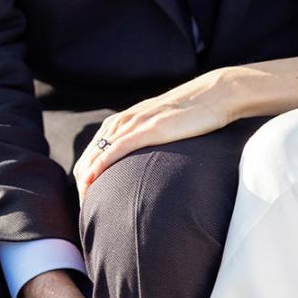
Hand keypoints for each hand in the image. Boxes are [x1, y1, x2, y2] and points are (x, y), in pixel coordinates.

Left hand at [74, 67, 248, 199]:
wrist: (215, 94)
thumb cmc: (195, 112)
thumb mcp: (166, 126)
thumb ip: (152, 137)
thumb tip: (151, 160)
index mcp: (128, 119)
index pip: (96, 148)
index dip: (87, 172)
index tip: (88, 194)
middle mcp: (127, 119)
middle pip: (92, 152)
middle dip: (83, 178)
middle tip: (83, 203)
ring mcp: (138, 122)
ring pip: (100, 150)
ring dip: (87, 174)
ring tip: (82, 197)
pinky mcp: (150, 128)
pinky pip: (118, 147)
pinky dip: (102, 162)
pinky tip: (92, 176)